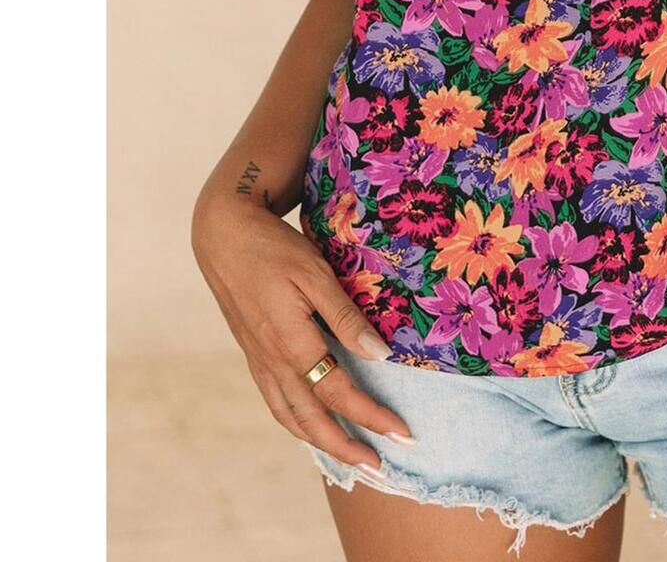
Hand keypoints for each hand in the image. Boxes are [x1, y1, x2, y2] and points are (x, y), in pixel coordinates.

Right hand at [190, 193, 412, 473]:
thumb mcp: (315, 274)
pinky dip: (297, 424)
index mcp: (291, 345)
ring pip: (290, 418)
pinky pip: (276, 403)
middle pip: (312, 421)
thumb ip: (346, 317)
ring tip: (349, 458)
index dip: (372, 417)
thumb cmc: (274, 249)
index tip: (402, 434)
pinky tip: (311, 425)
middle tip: (379, 469)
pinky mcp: (253, 354)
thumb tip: (379, 354)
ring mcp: (259, 362)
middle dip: (347, 448)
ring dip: (321, 443)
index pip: (339, 394)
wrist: (223, 237)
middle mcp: (273, 363)